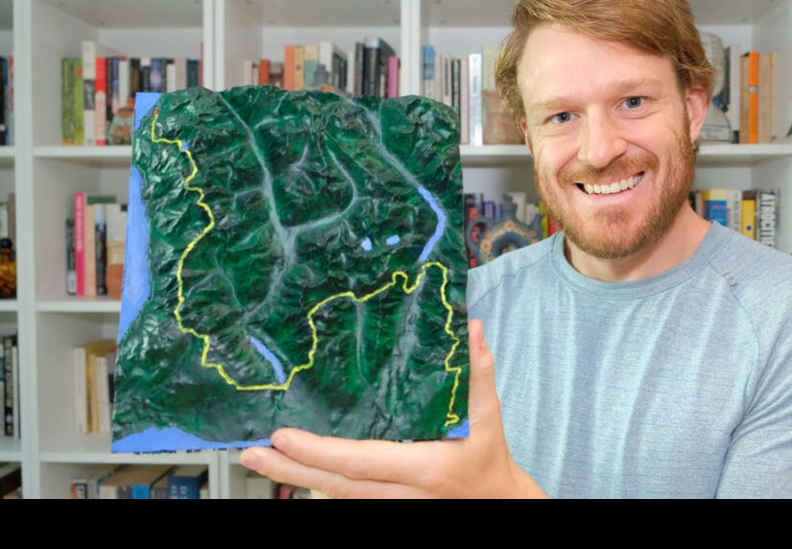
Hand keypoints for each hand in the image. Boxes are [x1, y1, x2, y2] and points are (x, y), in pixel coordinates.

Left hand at [239, 318, 546, 498]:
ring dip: (295, 476)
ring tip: (259, 457)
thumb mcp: (489, 417)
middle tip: (252, 452)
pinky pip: (346, 495)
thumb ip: (478, 372)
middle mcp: (402, 493)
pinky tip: (292, 466)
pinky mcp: (386, 505)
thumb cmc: (490, 460)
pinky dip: (316, 480)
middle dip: (290, 469)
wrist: (498, 504)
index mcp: (424, 466)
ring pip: (336, 494)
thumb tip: (470, 328)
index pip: (362, 461)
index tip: (284, 436)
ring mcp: (391, 504)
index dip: (320, 452)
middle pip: (336, 485)